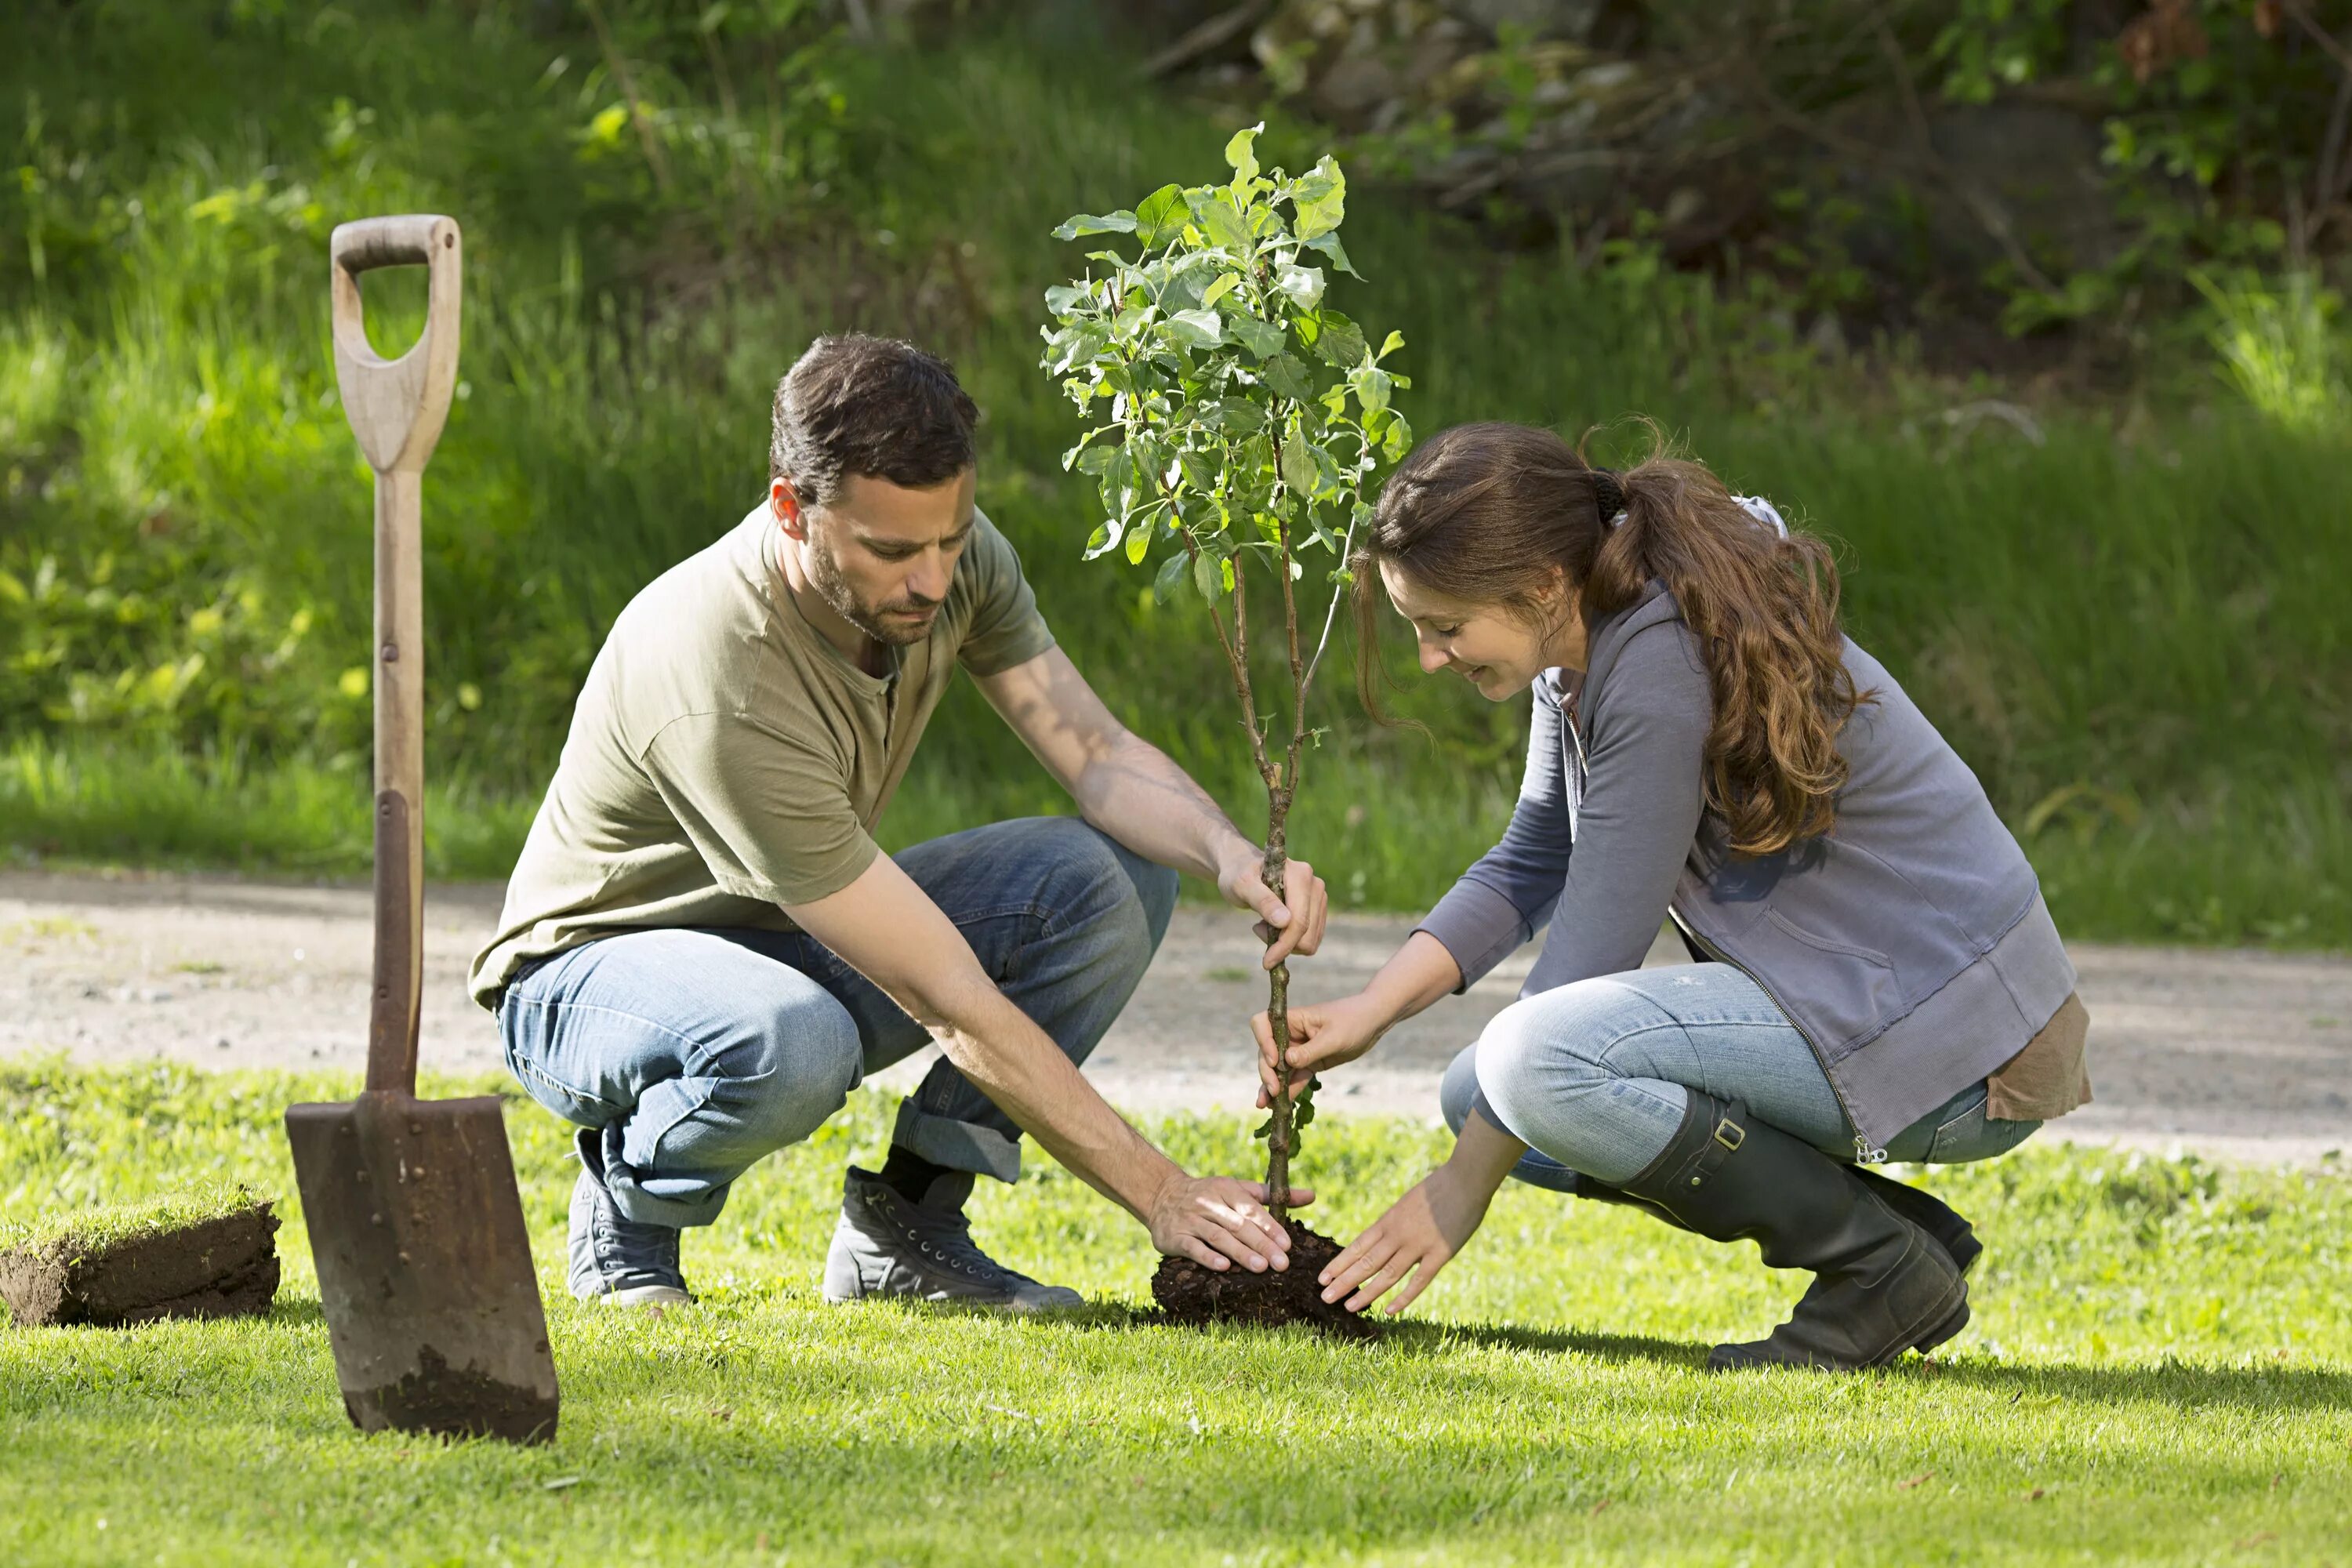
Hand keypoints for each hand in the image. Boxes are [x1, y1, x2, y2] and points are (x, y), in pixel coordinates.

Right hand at [1147, 1174, 1315, 1273]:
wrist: (1162, 1195)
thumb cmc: (1210, 1195)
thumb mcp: (1238, 1189)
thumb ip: (1273, 1195)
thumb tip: (1311, 1196)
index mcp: (1226, 1189)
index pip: (1251, 1210)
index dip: (1269, 1227)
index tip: (1287, 1245)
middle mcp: (1208, 1203)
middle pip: (1238, 1226)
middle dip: (1261, 1245)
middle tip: (1281, 1264)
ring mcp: (1190, 1220)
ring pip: (1218, 1237)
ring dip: (1240, 1252)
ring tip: (1261, 1268)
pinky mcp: (1175, 1236)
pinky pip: (1193, 1247)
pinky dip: (1208, 1257)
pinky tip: (1224, 1267)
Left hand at [1215, 841, 1327, 968]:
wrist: (1243, 869)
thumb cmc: (1239, 875)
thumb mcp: (1242, 886)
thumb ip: (1263, 901)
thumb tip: (1285, 922)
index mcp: (1300, 875)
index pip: (1299, 921)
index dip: (1284, 945)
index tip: (1266, 962)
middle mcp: (1315, 884)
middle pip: (1308, 934)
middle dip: (1283, 943)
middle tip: (1259, 928)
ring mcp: (1319, 896)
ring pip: (1311, 939)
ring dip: (1286, 942)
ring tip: (1265, 924)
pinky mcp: (1318, 908)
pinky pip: (1311, 938)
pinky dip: (1291, 940)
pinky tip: (1274, 925)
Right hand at [1253, 989, 1392, 1104]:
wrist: (1373, 1023)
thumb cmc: (1354, 1021)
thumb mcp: (1334, 1037)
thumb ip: (1311, 1051)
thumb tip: (1287, 1062)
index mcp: (1293, 1019)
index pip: (1263, 1024)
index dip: (1263, 1041)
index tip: (1274, 1060)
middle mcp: (1291, 1034)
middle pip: (1267, 1052)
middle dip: (1267, 1072)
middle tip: (1274, 1090)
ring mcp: (1299, 1050)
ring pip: (1278, 1069)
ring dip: (1271, 1086)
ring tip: (1265, 1106)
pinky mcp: (1309, 1063)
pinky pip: (1294, 1078)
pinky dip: (1288, 1091)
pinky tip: (1279, 1106)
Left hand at [1319, 1163, 1492, 1315]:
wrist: (1465, 1179)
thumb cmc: (1438, 1189)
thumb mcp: (1407, 1203)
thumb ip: (1395, 1223)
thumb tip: (1381, 1239)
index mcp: (1389, 1220)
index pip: (1358, 1245)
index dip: (1339, 1263)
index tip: (1322, 1277)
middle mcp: (1398, 1234)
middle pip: (1366, 1262)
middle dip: (1344, 1281)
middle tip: (1325, 1297)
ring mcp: (1419, 1244)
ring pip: (1387, 1274)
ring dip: (1366, 1292)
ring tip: (1348, 1307)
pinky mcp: (1440, 1253)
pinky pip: (1419, 1280)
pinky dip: (1404, 1297)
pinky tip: (1389, 1310)